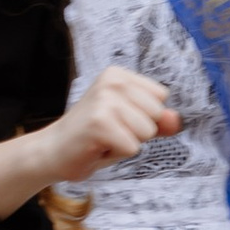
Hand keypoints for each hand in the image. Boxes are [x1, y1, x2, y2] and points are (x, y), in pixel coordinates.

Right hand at [36, 65, 182, 190]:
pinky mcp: (100, 123)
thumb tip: (176, 119)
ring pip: (146, 132)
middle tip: (109, 132)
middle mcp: (112, 81)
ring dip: (127, 144)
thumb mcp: (130, 124)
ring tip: (103, 139)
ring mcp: (105, 100)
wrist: (52, 151)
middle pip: (157, 115)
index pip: (161, 97)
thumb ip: (156, 120)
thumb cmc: (93, 138)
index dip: (144, 116)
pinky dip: (116, 154)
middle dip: (137, 132)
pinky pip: (132, 147)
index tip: (117, 120)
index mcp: (118, 75)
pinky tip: (96, 147)